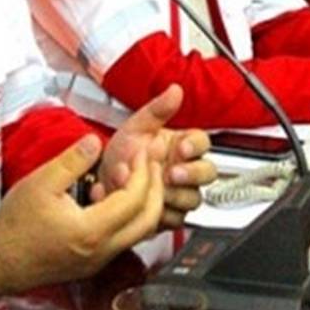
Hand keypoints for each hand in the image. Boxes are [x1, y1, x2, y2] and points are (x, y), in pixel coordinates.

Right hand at [0, 133, 162, 300]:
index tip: (141, 151)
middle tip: (152, 163)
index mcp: (91, 230)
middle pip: (149, 220)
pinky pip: (124, 237)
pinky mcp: (95, 261)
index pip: (134, 200)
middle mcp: (101, 250)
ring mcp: (100, 259)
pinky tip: (115, 194)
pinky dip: (129, 214)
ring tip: (139, 174)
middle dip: (156, 187)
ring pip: (140, 231)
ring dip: (145, 201)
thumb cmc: (15, 225)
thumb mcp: (41, 182)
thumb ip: (72, 161)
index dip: (143, 171)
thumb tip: (96, 141)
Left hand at [95, 85, 217, 228]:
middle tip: (170, 175)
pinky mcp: (170, 216)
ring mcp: (180, 194)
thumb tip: (174, 90)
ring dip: (174, 196)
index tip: (182, 148)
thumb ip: (157, 110)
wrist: (102, 183)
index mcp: (182, 146)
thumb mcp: (136, 128)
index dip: (196, 147)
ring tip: (152, 191)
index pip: (203, 143)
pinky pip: (175, 219)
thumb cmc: (122, 153)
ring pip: (193, 199)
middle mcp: (186, 170)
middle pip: (207, 174)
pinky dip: (158, 214)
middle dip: (191, 175)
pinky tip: (144, 205)